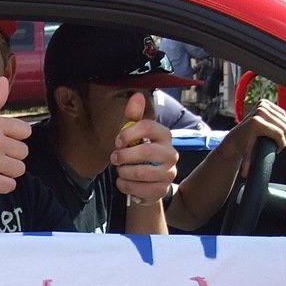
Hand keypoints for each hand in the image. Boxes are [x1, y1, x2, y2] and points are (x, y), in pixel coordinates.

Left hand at [111, 91, 177, 205]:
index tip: (117, 141)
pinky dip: (125, 185)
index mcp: (165, 135)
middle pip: (144, 151)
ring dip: (123, 172)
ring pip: (139, 172)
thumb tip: (137, 96)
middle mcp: (171, 153)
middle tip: (114, 159)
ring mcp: (168, 173)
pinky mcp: (162, 190)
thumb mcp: (134, 135)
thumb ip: (133, 116)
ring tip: (121, 170)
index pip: (148, 126)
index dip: (128, 133)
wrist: (147, 183)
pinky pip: (137, 189)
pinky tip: (125, 182)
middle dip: (123, 156)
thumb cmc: (139, 155)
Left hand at [223, 98, 285, 176]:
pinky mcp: (264, 102)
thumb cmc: (242, 147)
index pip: (279, 133)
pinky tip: (276, 128)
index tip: (278, 149)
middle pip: (283, 125)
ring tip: (277, 138)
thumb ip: (247, 165)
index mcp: (257, 122)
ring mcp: (262, 105)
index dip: (281, 143)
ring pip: (284, 119)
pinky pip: (281, 113)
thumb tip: (246, 175)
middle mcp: (260, 110)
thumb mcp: (247, 156)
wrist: (235, 137)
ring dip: (283, 129)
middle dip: (283, 136)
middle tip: (278, 144)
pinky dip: (281, 121)